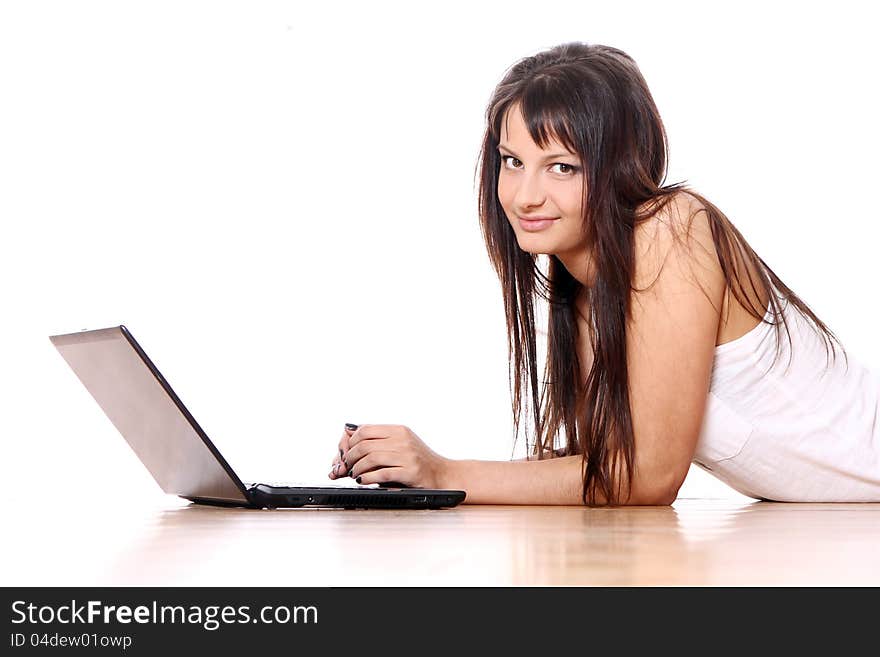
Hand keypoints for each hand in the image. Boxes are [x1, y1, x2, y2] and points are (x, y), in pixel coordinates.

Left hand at [327, 423, 450, 488]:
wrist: (443, 474)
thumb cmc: (419, 460)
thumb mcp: (401, 443)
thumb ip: (379, 440)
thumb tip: (347, 435)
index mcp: (399, 430)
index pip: (365, 429)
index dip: (350, 441)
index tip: (345, 452)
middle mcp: (403, 440)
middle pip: (364, 444)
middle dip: (349, 457)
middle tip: (346, 466)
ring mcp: (407, 456)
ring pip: (370, 458)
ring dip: (356, 469)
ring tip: (354, 474)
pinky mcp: (410, 472)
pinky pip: (381, 473)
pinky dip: (367, 478)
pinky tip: (363, 481)